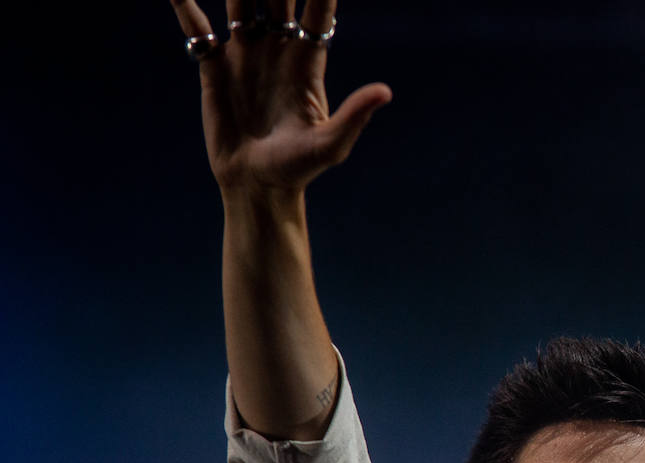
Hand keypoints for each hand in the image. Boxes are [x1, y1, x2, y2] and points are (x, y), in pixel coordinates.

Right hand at [170, 0, 390, 195]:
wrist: (257, 187)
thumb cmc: (298, 170)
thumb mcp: (330, 146)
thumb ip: (355, 115)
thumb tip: (385, 92)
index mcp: (306, 63)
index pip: (317, 13)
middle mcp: (277, 51)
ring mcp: (246, 56)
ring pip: (240, 2)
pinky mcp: (215, 68)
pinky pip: (198, 30)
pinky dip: (184, 6)